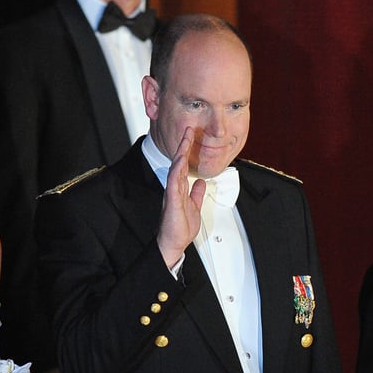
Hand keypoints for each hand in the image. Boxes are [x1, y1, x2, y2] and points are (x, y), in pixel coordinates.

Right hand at [157, 126, 206, 268]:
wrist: (174, 243)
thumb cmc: (181, 228)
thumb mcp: (194, 207)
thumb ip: (196, 194)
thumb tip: (200, 182)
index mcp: (180, 189)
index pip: (183, 166)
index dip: (187, 151)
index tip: (192, 136)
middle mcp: (174, 189)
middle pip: (178, 163)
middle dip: (183, 146)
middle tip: (189, 129)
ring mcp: (172, 194)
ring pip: (175, 169)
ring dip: (180, 153)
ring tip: (185, 139)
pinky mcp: (172, 201)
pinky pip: (173, 183)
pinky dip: (176, 171)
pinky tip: (179, 161)